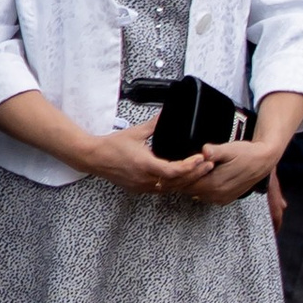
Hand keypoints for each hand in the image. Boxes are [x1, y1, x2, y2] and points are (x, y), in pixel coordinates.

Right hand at [85, 123, 209, 198]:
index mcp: (145, 165)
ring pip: (169, 189)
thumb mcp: (136, 132)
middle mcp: (144, 179)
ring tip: (201, 171)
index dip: (189, 166)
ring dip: (186, 181)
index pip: (173, 171)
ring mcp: (141, 186)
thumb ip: (154, 124)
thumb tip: (166, 113)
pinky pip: (160, 190)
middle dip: (195, 175)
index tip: (201, 158)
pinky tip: (182, 179)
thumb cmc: (111, 146)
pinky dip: (174, 185)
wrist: (93, 158)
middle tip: (209, 165)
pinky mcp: (138, 188)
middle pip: (175, 183)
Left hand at [184, 134, 280, 204]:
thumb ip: (215, 152)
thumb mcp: (230, 149)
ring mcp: (221, 199)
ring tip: (198, 170)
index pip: (187, 184)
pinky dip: (204, 188)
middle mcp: (216, 194)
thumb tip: (204, 151)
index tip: (182, 164)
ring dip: (195, 184)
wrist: (263, 162)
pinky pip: (207, 196)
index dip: (182, 175)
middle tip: (187, 166)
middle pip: (190, 190)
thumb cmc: (246, 154)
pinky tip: (208, 177)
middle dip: (187, 179)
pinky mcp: (225, 199)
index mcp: (214, 183)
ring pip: (197, 194)